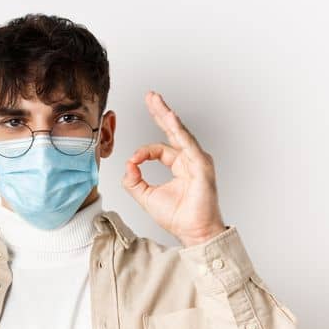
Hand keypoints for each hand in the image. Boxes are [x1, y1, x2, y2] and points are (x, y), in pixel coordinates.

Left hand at [122, 90, 227, 246]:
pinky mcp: (202, 166)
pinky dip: (179, 130)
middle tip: (150, 96)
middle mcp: (189, 159)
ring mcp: (197, 160)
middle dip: (160, 112)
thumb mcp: (146, 196)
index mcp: (179, 165)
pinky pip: (188, 144)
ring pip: (180, 132)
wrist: (193, 231)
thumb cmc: (177, 216)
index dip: (142, 153)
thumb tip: (127, 165)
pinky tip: (170, 118)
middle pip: (172, 130)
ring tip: (156, 100)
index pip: (158, 148)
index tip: (132, 162)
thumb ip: (133, 180)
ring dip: (167, 115)